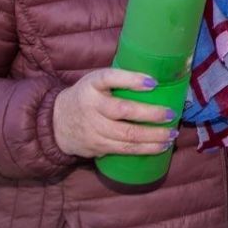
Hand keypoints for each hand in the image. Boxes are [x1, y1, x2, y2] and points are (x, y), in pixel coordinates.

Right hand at [52, 68, 177, 158]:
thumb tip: (157, 82)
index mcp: (92, 84)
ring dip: (153, 136)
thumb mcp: (96, 80)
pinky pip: (123, 150)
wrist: (56, 121)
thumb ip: (119, 80)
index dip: (132, 80)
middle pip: (123, 110)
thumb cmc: (88, 96)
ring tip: (171, 135)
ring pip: (126, 135)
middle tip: (171, 114)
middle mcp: (91, 105)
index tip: (153, 82)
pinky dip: (144, 149)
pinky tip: (160, 147)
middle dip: (151, 114)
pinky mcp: (96, 146)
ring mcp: (93, 128)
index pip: (110, 78)